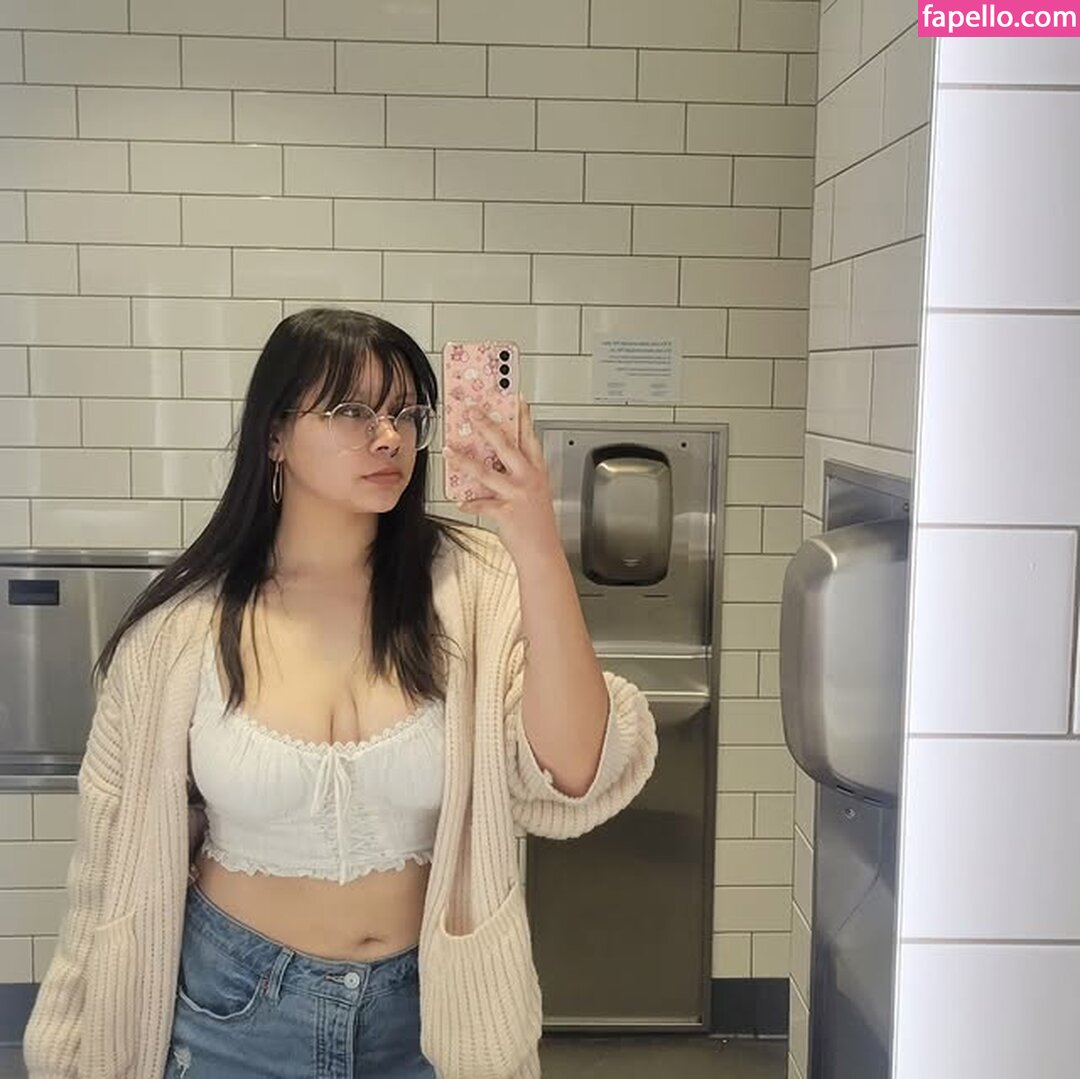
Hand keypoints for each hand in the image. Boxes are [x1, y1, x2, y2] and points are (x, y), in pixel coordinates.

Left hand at [445, 396, 559, 559]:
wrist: (543, 552)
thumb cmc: (538, 524)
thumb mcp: (535, 492)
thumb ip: (519, 475)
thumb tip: (495, 461)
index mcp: (537, 472)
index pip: (530, 438)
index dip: (523, 417)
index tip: (515, 399)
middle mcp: (529, 479)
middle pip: (506, 446)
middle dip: (487, 426)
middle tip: (473, 412)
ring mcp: (517, 495)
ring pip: (486, 472)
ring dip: (464, 461)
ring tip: (449, 451)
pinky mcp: (506, 512)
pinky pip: (482, 504)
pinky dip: (469, 503)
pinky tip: (460, 501)